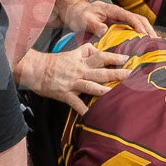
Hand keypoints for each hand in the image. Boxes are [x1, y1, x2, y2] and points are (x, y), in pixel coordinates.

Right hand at [15, 45, 132, 115]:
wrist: (35, 69)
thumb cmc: (53, 62)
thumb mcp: (71, 53)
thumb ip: (85, 51)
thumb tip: (97, 48)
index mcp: (81, 61)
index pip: (100, 56)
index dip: (113, 57)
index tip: (126, 58)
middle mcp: (79, 71)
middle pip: (100, 71)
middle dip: (116, 73)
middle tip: (130, 74)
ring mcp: (73, 83)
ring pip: (91, 86)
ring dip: (103, 90)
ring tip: (115, 93)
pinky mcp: (65, 94)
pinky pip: (76, 103)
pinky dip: (83, 110)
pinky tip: (91, 116)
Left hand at [63, 0, 154, 36]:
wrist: (77, 12)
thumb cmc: (81, 15)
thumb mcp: (85, 20)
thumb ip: (94, 25)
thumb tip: (105, 30)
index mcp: (114, 10)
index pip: (130, 17)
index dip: (138, 26)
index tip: (145, 36)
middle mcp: (120, 14)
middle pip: (139, 19)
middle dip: (149, 30)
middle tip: (156, 43)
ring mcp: (121, 19)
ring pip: (139, 24)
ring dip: (148, 33)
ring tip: (156, 45)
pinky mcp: (120, 24)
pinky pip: (134, 29)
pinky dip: (141, 36)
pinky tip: (145, 45)